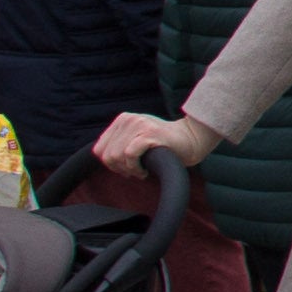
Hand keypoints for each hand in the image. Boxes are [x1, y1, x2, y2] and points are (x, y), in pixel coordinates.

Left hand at [93, 111, 217, 174]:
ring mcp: (139, 125)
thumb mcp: (136, 138)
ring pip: (117, 156)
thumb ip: (119, 144)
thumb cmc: (164, 144)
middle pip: (107, 155)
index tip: (125, 169)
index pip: (99, 149)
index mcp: (122, 120)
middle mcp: (128, 119)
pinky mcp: (149, 134)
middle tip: (135, 172)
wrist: (191, 139)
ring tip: (141, 171)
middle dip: (119, 169)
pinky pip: (129, 155)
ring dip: (128, 170)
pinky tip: (145, 171)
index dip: (110, 165)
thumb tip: (103, 159)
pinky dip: (135, 168)